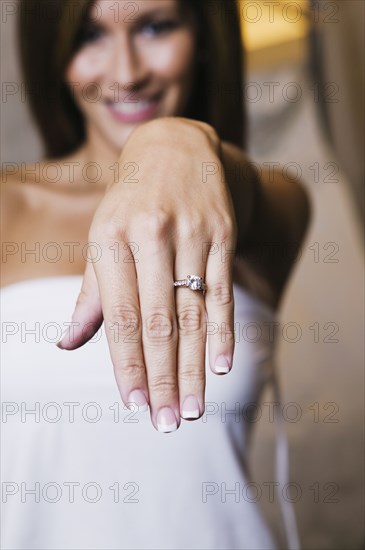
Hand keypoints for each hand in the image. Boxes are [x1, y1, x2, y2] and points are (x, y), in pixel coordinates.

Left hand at [57, 117, 237, 431]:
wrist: (176, 148)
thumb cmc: (130, 202)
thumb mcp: (102, 236)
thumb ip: (92, 292)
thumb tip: (68, 344)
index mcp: (112, 238)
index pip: (120, 315)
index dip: (126, 362)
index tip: (132, 404)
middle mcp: (152, 236)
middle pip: (159, 322)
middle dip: (161, 377)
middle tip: (165, 423)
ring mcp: (192, 234)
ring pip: (194, 314)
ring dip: (193, 367)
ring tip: (191, 410)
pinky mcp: (222, 234)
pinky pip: (222, 291)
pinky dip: (224, 332)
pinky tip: (222, 367)